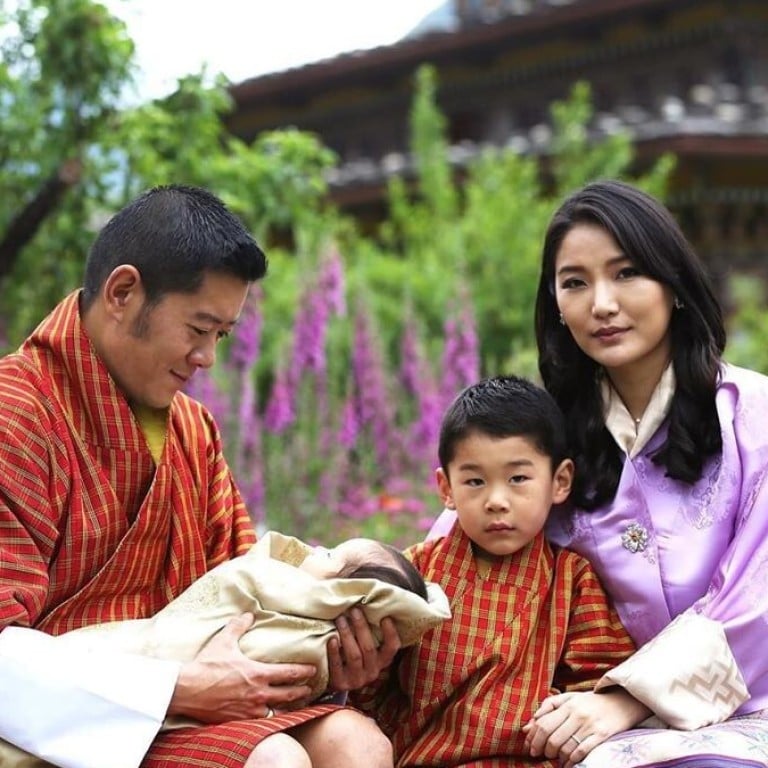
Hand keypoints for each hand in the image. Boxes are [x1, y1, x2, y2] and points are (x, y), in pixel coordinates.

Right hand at [168, 613, 314, 722]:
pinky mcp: (238, 721)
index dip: (304, 672)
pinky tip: (272, 717)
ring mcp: (249, 711)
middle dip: (302, 692)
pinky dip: (270, 720)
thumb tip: (248, 614)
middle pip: (288, 695)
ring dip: (288, 708)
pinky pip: (260, 722)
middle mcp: (257, 694)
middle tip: (310, 689)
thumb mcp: (224, 641)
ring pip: (277, 712)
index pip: (289, 674)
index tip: (313, 670)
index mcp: (257, 674)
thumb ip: (238, 626)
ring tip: (296, 706)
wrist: (186, 690)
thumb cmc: (206, 665)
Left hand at [327, 610, 400, 690]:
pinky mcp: (340, 683)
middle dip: (361, 627)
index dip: (390, 633)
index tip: (385, 617)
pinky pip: (337, 666)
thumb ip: (368, 632)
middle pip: (369, 649)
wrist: (335, 679)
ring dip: (347, 635)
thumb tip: (365, 604)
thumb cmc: (352, 654)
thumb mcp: (364, 646)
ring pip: (354, 656)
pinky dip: (334, 651)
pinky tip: (331, 638)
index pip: (392, 648)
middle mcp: (372, 672)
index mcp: (381, 661)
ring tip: (340, 619)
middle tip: (354, 610)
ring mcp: (356, 679)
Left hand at [522, 689, 650, 767]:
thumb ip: (548, 708)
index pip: (543, 724)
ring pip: (565, 748)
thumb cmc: (591, 701)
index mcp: (567, 705)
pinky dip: (571, 761)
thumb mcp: (568, 698)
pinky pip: (581, 753)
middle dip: (543, 750)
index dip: (533, 738)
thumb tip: (528, 725)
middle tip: (542, 754)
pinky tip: (568, 763)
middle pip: (552, 738)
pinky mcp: (602, 736)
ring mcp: (590, 726)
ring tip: (556, 757)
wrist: (622, 702)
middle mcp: (577, 715)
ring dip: (557, 757)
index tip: (530, 747)